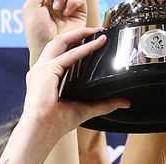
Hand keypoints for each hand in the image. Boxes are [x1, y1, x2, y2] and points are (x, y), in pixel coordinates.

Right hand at [22, 27, 128, 142]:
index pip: (60, 55)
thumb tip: (124, 102)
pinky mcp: (47, 71)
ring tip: (96, 31)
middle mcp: (41, 70)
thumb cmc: (56, 123)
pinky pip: (69, 56)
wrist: (43, 130)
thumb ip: (104, 104)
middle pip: (59, 43)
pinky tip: (96, 45)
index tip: (92, 41)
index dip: (76, 45)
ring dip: (79, 35)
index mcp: (46, 78)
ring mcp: (42, 69)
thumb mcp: (85, 109)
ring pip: (61, 42)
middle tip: (97, 31)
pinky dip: (84, 49)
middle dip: (78, 34)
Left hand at [23, 0, 86, 62]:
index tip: (48, 0)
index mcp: (43, 1)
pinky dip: (73, 2)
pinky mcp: (79, 14)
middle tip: (53, 3)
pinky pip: (80, 0)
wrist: (49, 50)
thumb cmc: (37, 33)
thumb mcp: (31, 6)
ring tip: (58, 8)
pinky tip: (66, 12)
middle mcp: (56, 4)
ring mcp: (67, 8)